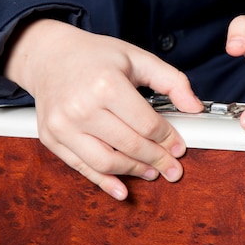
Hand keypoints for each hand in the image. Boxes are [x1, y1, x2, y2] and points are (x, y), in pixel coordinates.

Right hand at [4, 19, 203, 199]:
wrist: (49, 55)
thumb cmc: (95, 56)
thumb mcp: (137, 58)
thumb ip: (171, 81)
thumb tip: (195, 107)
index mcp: (106, 84)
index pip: (147, 124)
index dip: (168, 139)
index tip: (179, 147)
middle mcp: (81, 107)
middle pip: (130, 145)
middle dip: (157, 160)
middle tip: (172, 168)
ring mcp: (63, 125)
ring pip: (106, 162)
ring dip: (134, 172)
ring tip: (151, 172)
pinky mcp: (52, 137)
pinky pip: (81, 167)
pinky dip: (103, 182)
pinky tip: (121, 189)